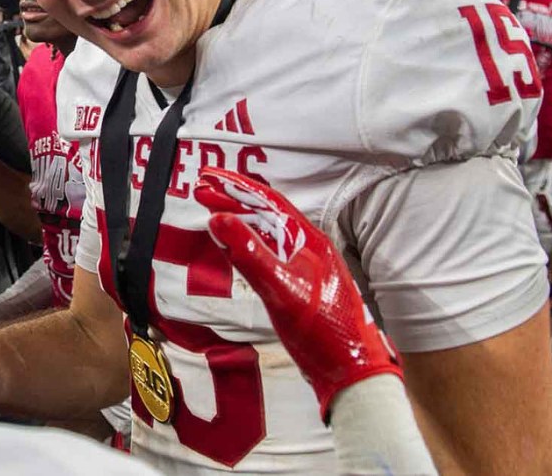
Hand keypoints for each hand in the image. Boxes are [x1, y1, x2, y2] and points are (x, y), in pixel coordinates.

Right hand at [193, 167, 400, 419]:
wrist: (351, 374)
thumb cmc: (322, 333)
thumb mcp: (280, 291)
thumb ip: (249, 255)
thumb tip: (217, 219)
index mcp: (309, 241)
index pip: (267, 201)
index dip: (235, 186)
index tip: (205, 178)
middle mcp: (309, 248)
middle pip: (266, 214)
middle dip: (232, 199)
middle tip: (200, 190)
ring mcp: (306, 268)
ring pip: (268, 233)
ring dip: (239, 220)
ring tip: (211, 211)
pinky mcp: (301, 287)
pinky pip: (270, 254)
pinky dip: (247, 244)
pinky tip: (235, 248)